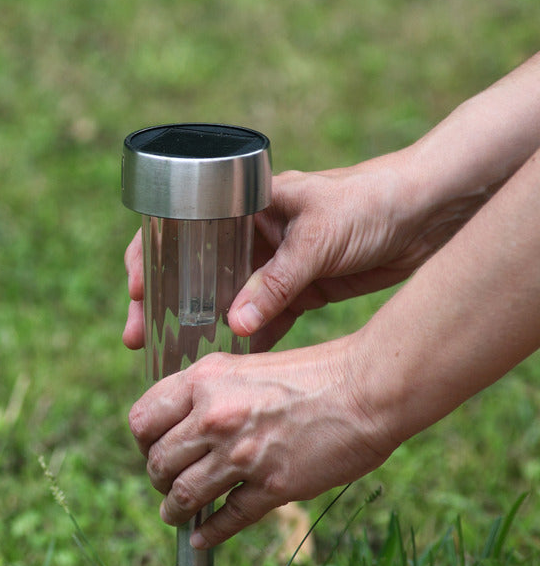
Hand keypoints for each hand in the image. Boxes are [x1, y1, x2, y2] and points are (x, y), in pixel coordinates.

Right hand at [124, 160, 466, 352]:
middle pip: (191, 268)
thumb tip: (233, 326)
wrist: (432, 210)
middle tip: (138, 335)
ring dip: (200, 326)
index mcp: (244, 202)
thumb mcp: (317, 238)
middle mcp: (251, 231)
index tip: (134, 290)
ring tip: (172, 357)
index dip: (147, 256)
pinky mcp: (300, 288)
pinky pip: (263, 318)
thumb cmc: (371, 201)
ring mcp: (273, 263)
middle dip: (162, 302)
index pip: (178, 224)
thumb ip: (277, 282)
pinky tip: (228, 363)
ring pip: (223, 297)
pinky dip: (247, 339)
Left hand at [128, 338, 395, 547]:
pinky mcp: (272, 485)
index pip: (143, 419)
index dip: (142, 440)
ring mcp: (242, 453)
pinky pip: (227, 517)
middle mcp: (215, 416)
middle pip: (158, 460)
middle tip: (165, 483)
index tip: (151, 450)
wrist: (366, 389)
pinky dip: (210, 532)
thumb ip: (210, 392)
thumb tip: (181, 423)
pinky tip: (202, 538)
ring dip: (173, 510)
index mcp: (204, 381)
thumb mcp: (245, 367)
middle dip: (156, 477)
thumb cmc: (312, 374)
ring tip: (174, 515)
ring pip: (184, 493)